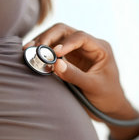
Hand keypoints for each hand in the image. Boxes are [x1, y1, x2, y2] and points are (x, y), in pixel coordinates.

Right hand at [24, 23, 138, 139]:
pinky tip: (31, 56)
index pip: (80, 37)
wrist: (110, 108)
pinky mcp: (68, 58)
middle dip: (48, 37)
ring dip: (42, 43)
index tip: (54, 53)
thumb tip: (55, 63)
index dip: (66, 43)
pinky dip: (42, 51)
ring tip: (28, 51)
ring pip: (56, 38)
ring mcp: (76, 51)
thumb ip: (74, 75)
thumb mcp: (92, 87)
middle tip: (35, 48)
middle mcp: (88, 45)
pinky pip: (52, 50)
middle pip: (64, 31)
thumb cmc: (107, 97)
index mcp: (100, 48)